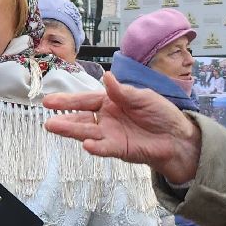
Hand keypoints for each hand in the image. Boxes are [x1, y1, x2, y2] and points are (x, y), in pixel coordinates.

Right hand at [44, 73, 203, 183]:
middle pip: (81, 119)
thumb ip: (124, 91)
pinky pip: (105, 147)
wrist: (177, 137)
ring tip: (55, 128)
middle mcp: (107, 119)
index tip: (49, 101)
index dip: (68, 100)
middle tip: (48, 120)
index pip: (86, 100)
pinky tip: (86, 144)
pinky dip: (96, 147)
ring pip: (87, 133)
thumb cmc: (161, 114)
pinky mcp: (119, 149)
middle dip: (64, 119)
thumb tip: (107, 76)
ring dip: (71, 132)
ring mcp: (111, 135)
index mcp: (110, 102)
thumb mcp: (144, 97)